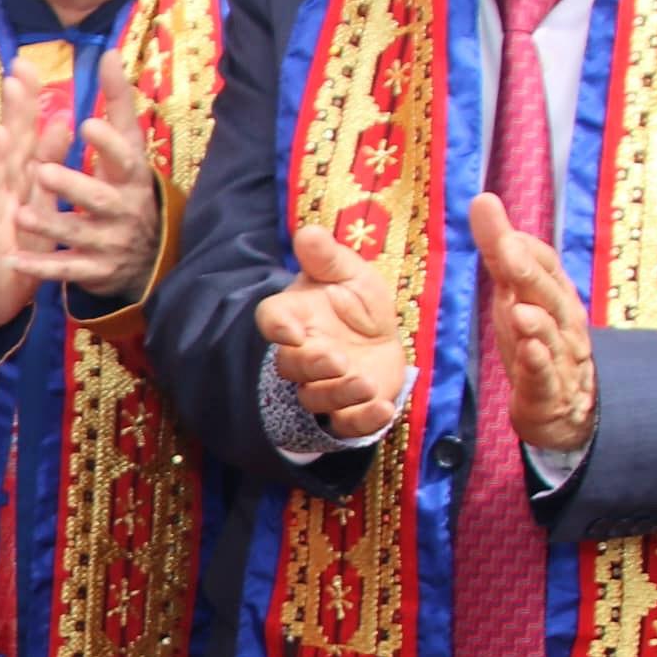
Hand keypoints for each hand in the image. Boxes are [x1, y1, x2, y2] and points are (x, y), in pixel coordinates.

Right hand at [0, 79, 63, 343]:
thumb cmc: (18, 247)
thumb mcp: (39, 199)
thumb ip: (49, 161)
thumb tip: (62, 120)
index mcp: (20, 177)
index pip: (28, 131)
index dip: (30, 99)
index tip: (31, 65)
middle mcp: (5, 182)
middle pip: (14, 133)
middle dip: (18, 98)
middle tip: (20, 61)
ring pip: (4, 154)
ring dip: (8, 118)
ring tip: (12, 86)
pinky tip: (0, 138)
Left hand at [10, 104, 164, 301]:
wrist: (147, 254)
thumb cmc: (127, 186)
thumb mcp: (127, 147)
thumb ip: (117, 103)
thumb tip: (106, 52)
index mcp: (131, 177)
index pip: (124, 157)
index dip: (107, 143)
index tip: (85, 123)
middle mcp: (123, 209)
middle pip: (99, 198)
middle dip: (72, 186)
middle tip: (42, 171)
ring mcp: (109, 242)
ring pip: (78, 235)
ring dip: (50, 225)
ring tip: (21, 213)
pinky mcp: (94, 271)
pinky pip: (65, 270)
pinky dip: (40, 267)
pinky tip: (14, 260)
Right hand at [254, 223, 411, 441]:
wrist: (379, 340)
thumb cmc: (358, 305)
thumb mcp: (351, 275)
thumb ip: (329, 259)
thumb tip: (308, 232)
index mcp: (296, 316)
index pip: (272, 319)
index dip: (278, 326)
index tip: (291, 330)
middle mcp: (302, 355)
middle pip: (290, 365)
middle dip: (312, 364)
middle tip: (336, 358)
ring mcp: (322, 386)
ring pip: (315, 398)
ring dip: (338, 393)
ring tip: (365, 382)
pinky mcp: (346, 411)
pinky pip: (346, 425)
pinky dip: (363, 421)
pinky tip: (383, 409)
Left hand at [466, 191, 595, 454]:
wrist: (565, 406)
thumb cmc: (536, 339)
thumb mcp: (515, 293)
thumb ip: (501, 252)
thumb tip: (482, 199)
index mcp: (552, 294)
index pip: (545, 264)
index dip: (524, 247)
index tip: (499, 226)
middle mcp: (561, 321)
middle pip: (548, 294)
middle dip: (529, 272)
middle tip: (507, 250)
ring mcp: (559, 357)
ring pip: (550, 337)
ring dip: (535, 322)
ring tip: (518, 310)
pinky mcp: (548, 392)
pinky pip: (545, 377)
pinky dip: (538, 364)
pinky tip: (529, 352)